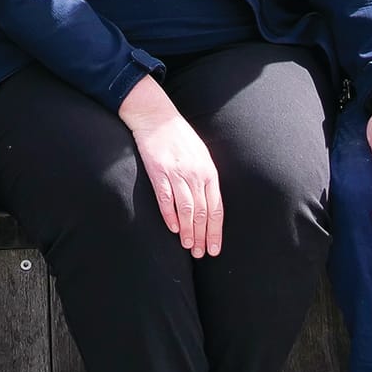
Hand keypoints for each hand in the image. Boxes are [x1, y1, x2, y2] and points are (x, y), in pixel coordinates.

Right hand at [119, 78, 223, 257]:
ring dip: (189, 231)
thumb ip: (205, 177)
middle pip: (203, 212)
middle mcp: (195, 173)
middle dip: (203, 236)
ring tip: (189, 247)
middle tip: (201, 254)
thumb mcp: (200, 154)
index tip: (215, 248)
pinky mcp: (158, 171)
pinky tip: (173, 229)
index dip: (216, 231)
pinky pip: (166, 198)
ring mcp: (177, 172)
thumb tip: (209, 202)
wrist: (156, 116)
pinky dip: (170, 216)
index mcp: (209, 171)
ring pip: (186, 209)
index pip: (216, 208)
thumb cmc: (179, 136)